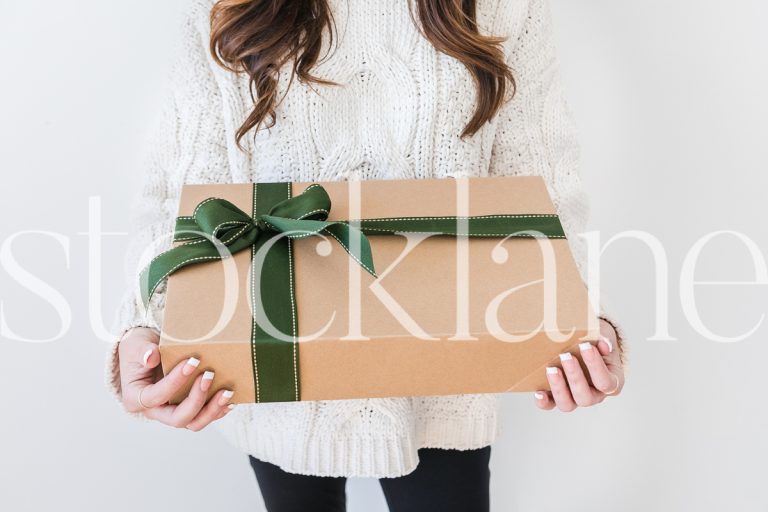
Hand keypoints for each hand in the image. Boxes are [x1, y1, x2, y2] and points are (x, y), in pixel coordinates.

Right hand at [118, 327, 233, 430]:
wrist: (146, 351)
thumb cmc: (139, 348)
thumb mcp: (136, 344)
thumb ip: (142, 351)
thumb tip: (151, 357)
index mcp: (136, 398)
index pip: (157, 396)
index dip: (175, 382)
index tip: (192, 361)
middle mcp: (155, 411)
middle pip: (178, 418)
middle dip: (197, 400)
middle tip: (208, 376)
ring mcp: (172, 412)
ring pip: (194, 422)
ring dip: (212, 410)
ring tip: (227, 392)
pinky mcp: (187, 409)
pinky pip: (204, 416)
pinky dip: (218, 410)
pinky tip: (230, 399)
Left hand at [534, 319, 623, 411]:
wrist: (585, 343)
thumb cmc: (596, 341)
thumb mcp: (604, 335)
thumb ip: (605, 338)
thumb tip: (605, 345)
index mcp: (611, 382)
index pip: (606, 382)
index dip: (595, 366)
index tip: (586, 346)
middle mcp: (594, 395)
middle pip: (585, 397)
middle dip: (574, 376)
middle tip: (566, 356)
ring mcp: (575, 398)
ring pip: (568, 405)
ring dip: (558, 388)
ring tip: (551, 369)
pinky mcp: (557, 397)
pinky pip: (550, 405)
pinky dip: (543, 402)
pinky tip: (538, 392)